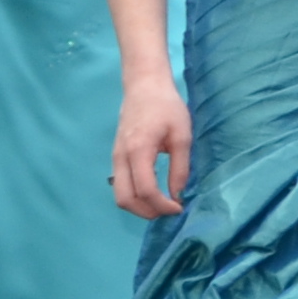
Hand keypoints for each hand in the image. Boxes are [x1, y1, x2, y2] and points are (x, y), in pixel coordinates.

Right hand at [110, 75, 193, 217]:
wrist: (144, 86)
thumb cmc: (166, 107)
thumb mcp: (182, 136)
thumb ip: (180, 168)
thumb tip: (179, 195)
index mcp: (138, 151)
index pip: (145, 190)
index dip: (162, 205)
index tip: (179, 207)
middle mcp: (121, 157)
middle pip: (125, 199)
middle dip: (147, 212)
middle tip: (169, 209)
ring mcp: (115, 157)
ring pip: (119, 195)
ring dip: (139, 206)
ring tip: (162, 203)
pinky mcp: (116, 156)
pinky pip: (120, 185)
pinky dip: (134, 195)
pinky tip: (153, 192)